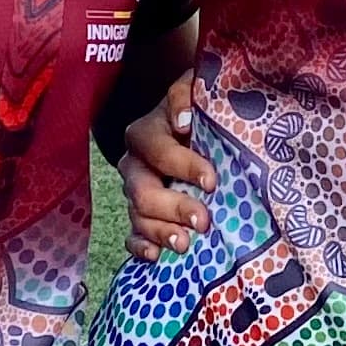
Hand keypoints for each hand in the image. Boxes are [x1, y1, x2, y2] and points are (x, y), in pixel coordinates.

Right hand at [120, 72, 214, 260]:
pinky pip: (133, 235)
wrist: (192, 127)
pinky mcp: (141, 215)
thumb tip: (184, 120)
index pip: (158, 152)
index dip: (183, 166)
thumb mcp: (195, 90)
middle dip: (173, 208)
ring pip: (138, 216)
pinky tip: (156, 256)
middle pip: (143, 191)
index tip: (212, 181)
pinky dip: (141, 247)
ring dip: (161, 232)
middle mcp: (134, 165)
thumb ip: (186, 93)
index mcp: (144, 134)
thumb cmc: (199, 111)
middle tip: (203, 221)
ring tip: (184, 245)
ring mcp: (135, 193)